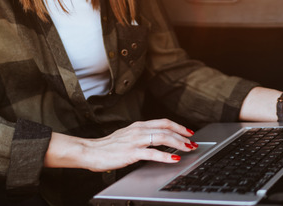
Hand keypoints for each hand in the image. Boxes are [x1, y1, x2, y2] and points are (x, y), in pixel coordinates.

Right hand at [44, 119, 196, 171]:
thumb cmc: (106, 147)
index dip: (178, 126)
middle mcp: (138, 130)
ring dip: (178, 143)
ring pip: (162, 138)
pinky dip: (165, 156)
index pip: (163, 122)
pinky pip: (152, 153)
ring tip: (188, 149)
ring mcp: (135, 141)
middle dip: (183, 135)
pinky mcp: (131, 153)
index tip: (188, 132)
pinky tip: (174, 159)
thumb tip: (156, 141)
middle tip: (193, 142)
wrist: (89, 151)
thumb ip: (140, 137)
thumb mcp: (126, 137)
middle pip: (166, 128)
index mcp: (137, 126)